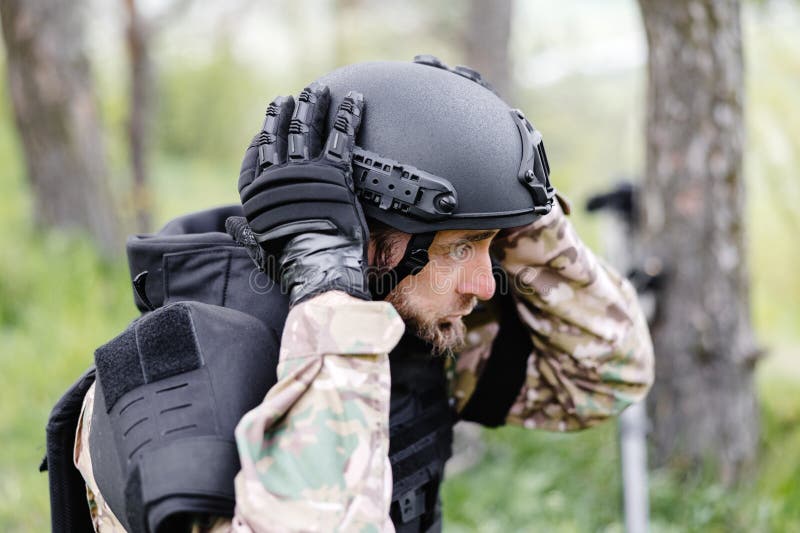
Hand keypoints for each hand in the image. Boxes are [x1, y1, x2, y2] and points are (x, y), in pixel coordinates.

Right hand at [237, 83, 369, 305]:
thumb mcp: (257, 249)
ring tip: (317, 90)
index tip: (266, 126)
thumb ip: (244, 232)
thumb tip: (230, 225)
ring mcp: (308, 171)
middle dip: (287, 112)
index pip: (257, 155)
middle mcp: (280, 175)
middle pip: (281, 134)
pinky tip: (354, 100)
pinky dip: (349, 116)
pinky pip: (342, 137)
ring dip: (313, 106)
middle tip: (292, 97)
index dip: (263, 137)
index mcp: (259, 192)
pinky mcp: (337, 173)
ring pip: (308, 128)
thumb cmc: (287, 264)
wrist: (317, 268)